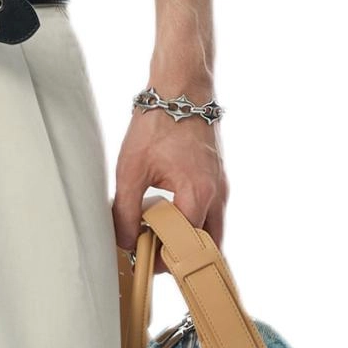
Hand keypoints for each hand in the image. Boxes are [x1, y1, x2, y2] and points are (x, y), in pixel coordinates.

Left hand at [114, 101, 225, 253]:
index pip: (185, 245)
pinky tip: (169, 216)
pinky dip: (195, 222)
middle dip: (183, 256)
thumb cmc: (158, 123)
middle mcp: (217, 194)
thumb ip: (126, 211)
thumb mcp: (131, 170)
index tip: (142, 259)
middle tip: (155, 256)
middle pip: (208, 246)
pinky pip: (212, 212)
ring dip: (190, 240)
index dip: (163, 257)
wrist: (182, 89)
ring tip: (159, 238)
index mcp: (198, 195)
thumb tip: (125, 242)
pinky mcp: (218, 177)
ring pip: (213, 230)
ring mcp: (221, 186)